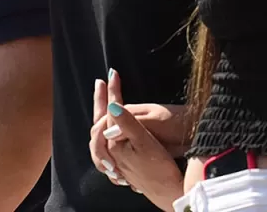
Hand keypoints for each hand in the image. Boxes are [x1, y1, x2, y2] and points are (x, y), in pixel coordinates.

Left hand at [89, 70, 183, 209]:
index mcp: (113, 142)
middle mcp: (109, 151)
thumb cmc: (159, 167)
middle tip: (102, 83)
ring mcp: (114, 159)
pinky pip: (107, 143)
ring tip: (103, 100)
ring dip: (101, 115)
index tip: (112, 74)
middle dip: (101, 101)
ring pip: (101, 133)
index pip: (108, 112)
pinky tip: (110, 127)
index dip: (111, 92)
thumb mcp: (145, 142)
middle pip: (99, 121)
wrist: (167, 192)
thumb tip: (112, 104)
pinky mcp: (121, 164)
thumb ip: (127, 123)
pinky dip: (107, 130)